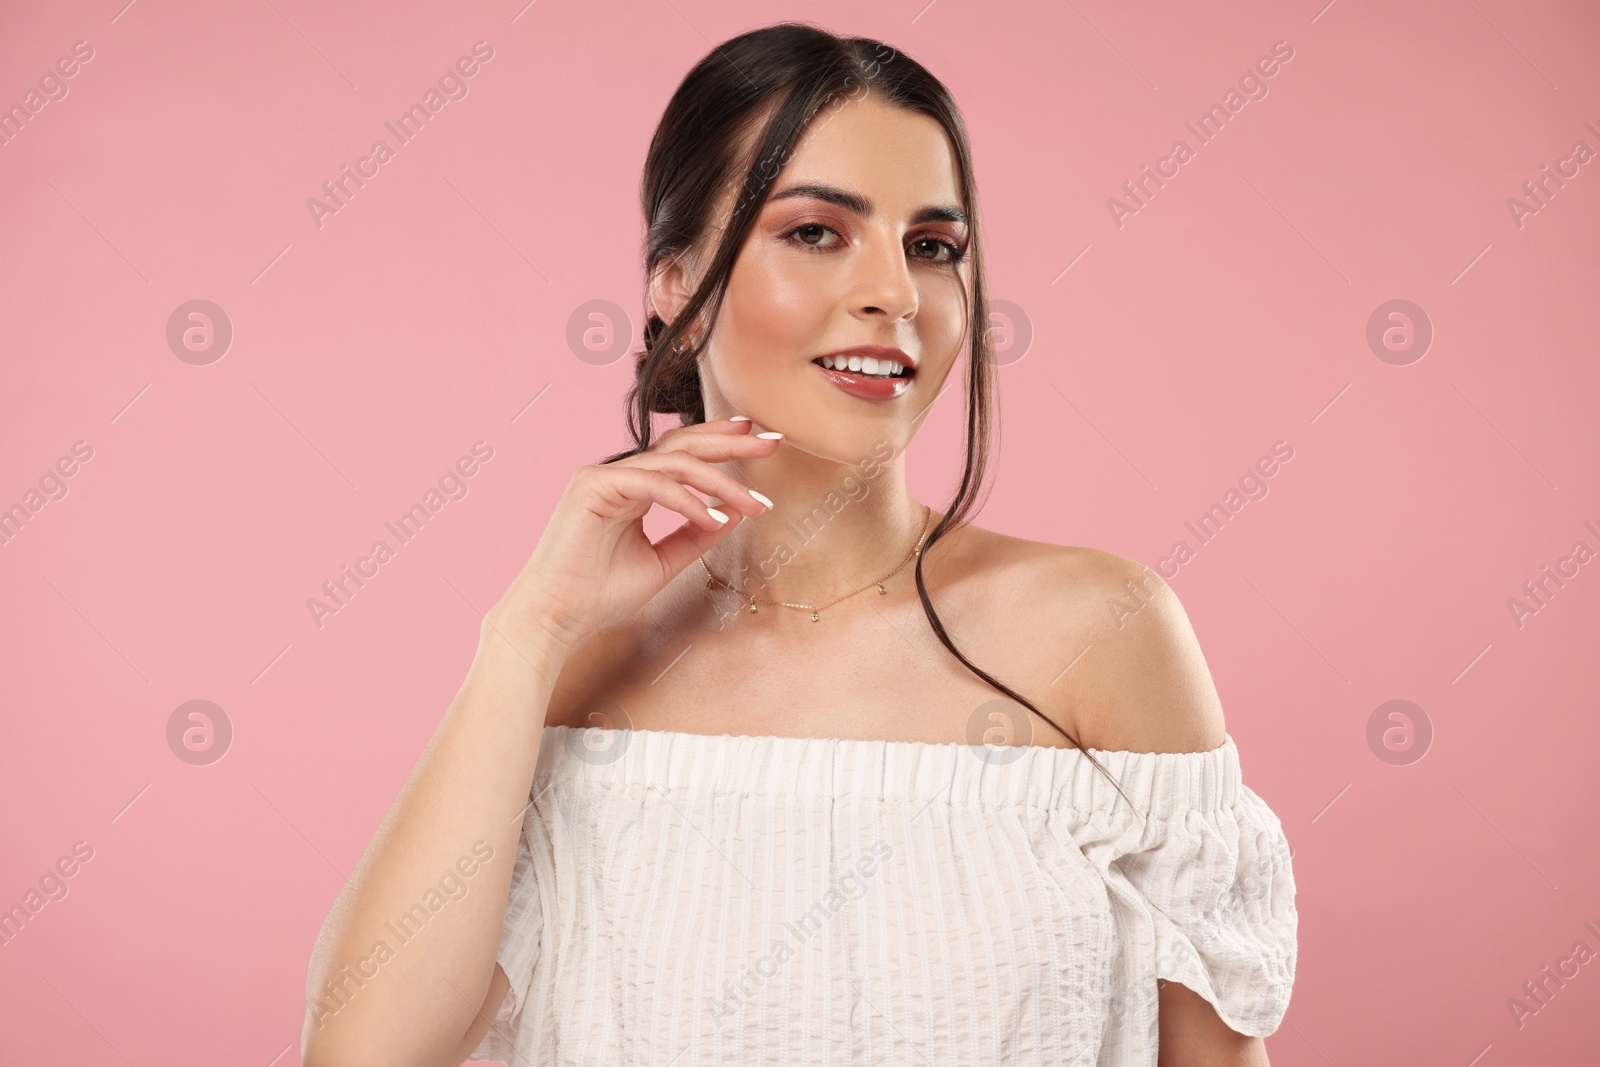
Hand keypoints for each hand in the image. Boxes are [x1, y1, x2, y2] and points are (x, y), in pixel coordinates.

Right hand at [488, 417, 777, 648]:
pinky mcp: (592, 486)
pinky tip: (715, 517)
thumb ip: (695, 534)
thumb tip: (735, 510)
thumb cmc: (600, 596)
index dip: (722, 443)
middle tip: (773, 442)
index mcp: (633, 487)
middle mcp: (618, 474)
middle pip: (683, 444)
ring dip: (721, 481)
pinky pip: (653, 484)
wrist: (556, 620)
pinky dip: (688, 500)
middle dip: (732, 442)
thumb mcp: (663, 561)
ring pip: (674, 463)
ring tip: (755, 502)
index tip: (761, 441)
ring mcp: (603, 475)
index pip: (683, 454)